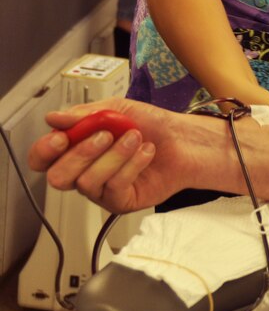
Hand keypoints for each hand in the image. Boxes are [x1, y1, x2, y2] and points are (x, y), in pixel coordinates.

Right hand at [27, 97, 185, 213]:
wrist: (183, 139)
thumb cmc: (151, 125)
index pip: (42, 159)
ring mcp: (102, 190)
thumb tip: (54, 117)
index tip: (61, 137)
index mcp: (76, 149)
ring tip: (135, 138)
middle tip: (106, 134)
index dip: (44, 151)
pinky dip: (132, 165)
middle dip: (81, 153)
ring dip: (114, 156)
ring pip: (87, 182)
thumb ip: (83, 114)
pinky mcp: (121, 201)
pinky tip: (145, 151)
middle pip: (58, 177)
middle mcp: (84, 172)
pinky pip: (114, 187)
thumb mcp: (116, 109)